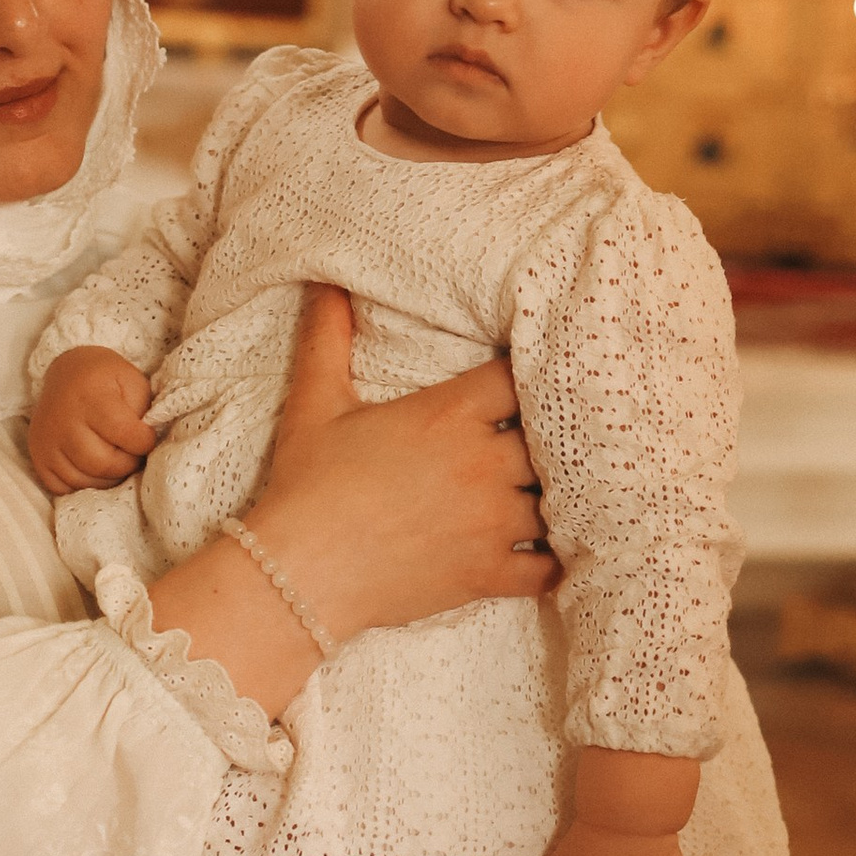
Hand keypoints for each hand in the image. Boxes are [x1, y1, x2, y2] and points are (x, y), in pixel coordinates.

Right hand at [29, 346, 154, 493]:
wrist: (67, 374)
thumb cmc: (106, 381)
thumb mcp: (132, 381)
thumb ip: (144, 411)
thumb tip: (146, 445)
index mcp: (90, 397)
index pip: (124, 433)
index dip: (144, 441)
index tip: (146, 437)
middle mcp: (62, 421)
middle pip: (103, 464)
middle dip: (127, 464)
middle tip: (131, 452)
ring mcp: (46, 442)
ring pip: (85, 481)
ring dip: (109, 477)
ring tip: (115, 458)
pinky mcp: (38, 458)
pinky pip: (64, 488)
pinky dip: (85, 485)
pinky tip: (94, 468)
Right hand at [244, 286, 552, 647]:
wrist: (299, 572)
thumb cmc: (308, 485)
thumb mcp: (316, 403)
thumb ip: (328, 338)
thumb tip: (325, 283)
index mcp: (449, 414)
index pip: (519, 378)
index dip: (528, 377)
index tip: (526, 383)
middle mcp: (482, 462)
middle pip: (550, 440)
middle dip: (547, 441)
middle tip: (548, 444)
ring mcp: (491, 521)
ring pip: (557, 502)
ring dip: (554, 499)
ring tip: (553, 497)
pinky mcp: (487, 572)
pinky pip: (547, 569)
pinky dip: (554, 564)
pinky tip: (552, 556)